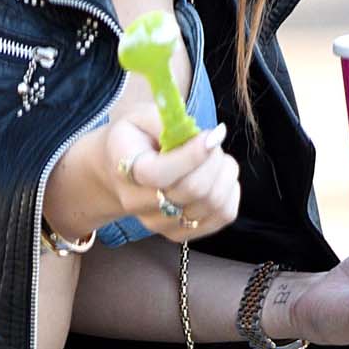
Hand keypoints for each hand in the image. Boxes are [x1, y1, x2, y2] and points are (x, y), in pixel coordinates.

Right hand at [45, 106, 240, 241]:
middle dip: (213, 159)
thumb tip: (206, 138)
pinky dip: (230, 192)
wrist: (117, 171)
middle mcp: (139, 204)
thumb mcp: (142, 116)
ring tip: (216, 156)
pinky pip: (223, 216)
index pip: (160, 174)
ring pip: (212, 204)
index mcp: (125, 170)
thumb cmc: (135, 138)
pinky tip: (219, 176)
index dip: (192, 156)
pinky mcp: (181, 233)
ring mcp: (160, 224)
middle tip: (211, 140)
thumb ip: (169, 120)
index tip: (212, 135)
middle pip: (191, 190)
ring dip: (225, 173)